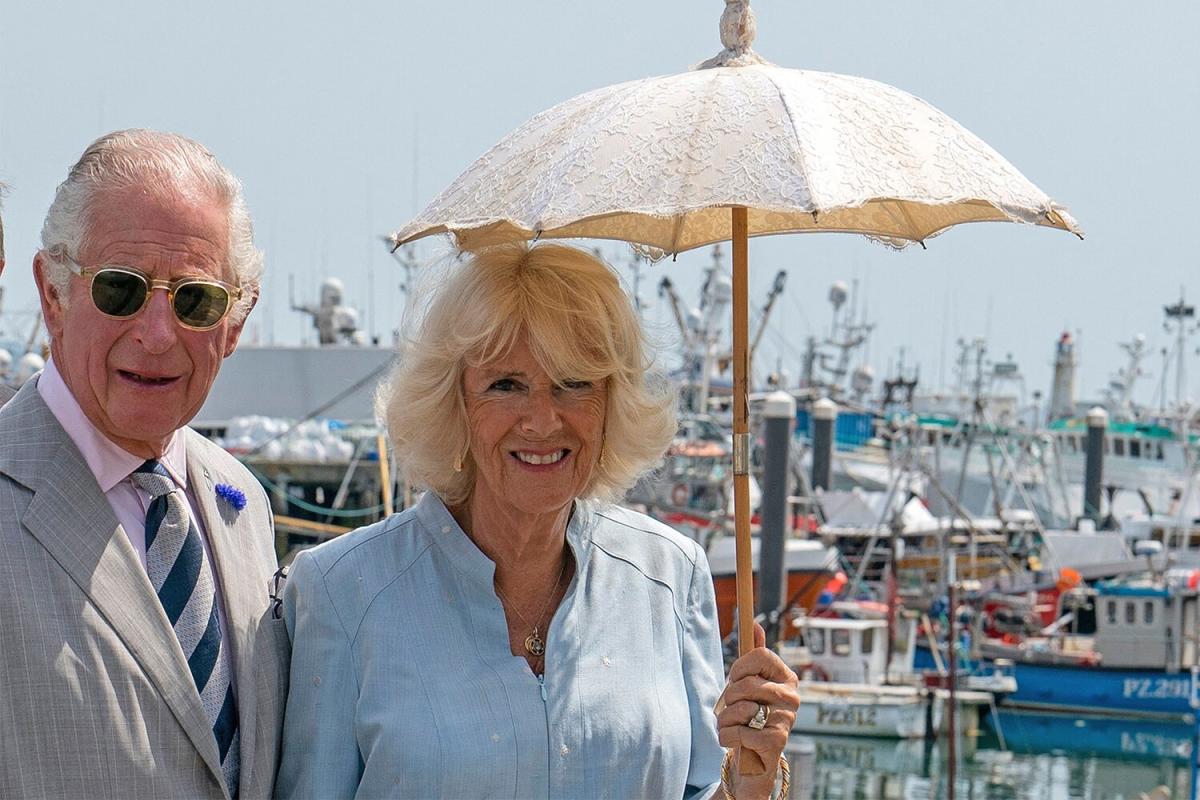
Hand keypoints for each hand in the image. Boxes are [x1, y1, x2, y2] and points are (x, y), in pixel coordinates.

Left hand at [715, 624, 798, 798]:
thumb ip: (753, 655)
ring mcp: (787, 719)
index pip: (761, 654)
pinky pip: (739, 732)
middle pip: (747, 682)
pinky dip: (727, 737)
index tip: (735, 679)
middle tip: (732, 707)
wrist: (753, 760)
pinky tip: (735, 742)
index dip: (740, 666)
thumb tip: (755, 624)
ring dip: (725, 719)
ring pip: (741, 707)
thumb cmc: (749, 716)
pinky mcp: (777, 743)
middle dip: (729, 697)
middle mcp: (792, 697)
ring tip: (732, 725)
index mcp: (786, 677)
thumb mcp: (749, 683)